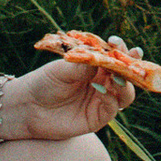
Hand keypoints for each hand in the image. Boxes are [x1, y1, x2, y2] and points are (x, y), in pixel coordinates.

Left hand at [0, 55, 135, 145]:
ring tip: (118, 76)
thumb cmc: (44, 82)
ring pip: (125, 93)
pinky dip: (112, 99)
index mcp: (94, 66)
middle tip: (131, 57)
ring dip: (126, 83)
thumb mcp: (63, 69)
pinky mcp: (98, 117)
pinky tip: (102, 91)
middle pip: (126, 74)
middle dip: (131, 65)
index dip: (120, 50)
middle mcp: (102, 82)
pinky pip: (113, 108)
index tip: (116, 42)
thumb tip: (104, 59)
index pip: (114, 56)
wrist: (28, 108)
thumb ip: (83, 65)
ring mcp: (102, 100)